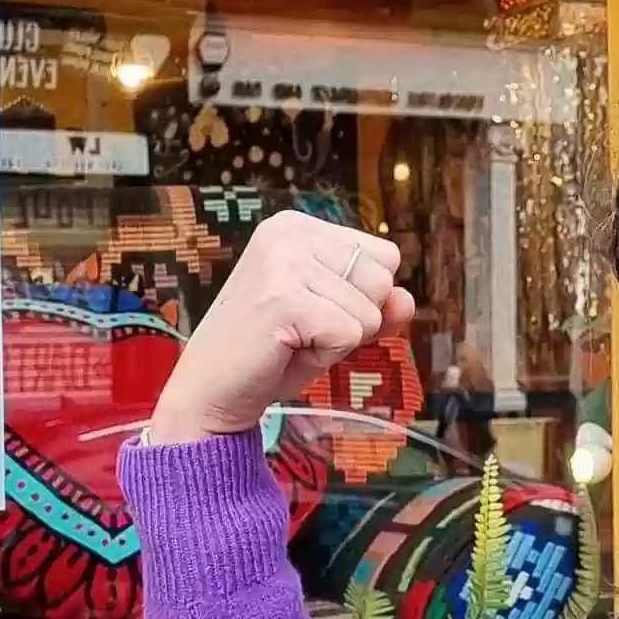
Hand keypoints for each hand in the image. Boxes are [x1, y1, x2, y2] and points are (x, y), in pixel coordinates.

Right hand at [147, 212, 416, 446]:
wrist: (211, 391)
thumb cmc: (273, 354)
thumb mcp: (335, 321)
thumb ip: (377, 306)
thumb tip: (406, 300)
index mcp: (299, 226)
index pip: (385, 256)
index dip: (362, 298)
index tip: (314, 312)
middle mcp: (289, 232)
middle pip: (383, 279)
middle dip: (354, 319)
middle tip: (302, 331)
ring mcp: (284, 261)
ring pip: (370, 311)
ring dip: (338, 340)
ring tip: (292, 340)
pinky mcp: (284, 298)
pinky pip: (351, 333)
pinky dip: (327, 355)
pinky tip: (286, 350)